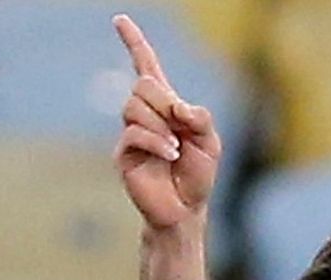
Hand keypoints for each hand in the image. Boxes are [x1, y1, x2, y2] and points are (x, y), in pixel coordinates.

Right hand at [113, 14, 222, 231]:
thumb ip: (200, 118)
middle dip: (164, 102)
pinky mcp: (124, 153)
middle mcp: (144, 116)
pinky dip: (158, 143)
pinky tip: (169, 156)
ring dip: (162, 127)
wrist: (185, 209)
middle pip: (143, 86)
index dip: (135, 43)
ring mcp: (131, 133)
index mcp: (166, 107)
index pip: (146, 67)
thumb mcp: (210, 143)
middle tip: (181, 126)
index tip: (120, 20)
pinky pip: (136, 134)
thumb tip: (178, 105)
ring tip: (176, 150)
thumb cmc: (198, 175)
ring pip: (136, 108)